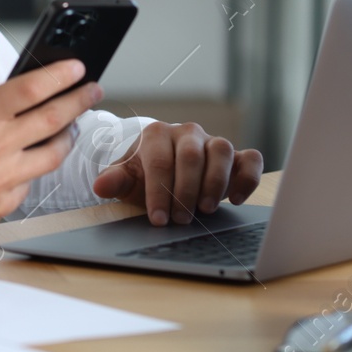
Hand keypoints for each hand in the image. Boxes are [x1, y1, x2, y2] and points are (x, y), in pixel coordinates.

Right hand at [0, 30, 101, 227]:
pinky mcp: (2, 204)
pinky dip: (35, 165)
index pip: (32, 90)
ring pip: (53, 155)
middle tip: (93, 89)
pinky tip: (33, 153)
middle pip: (53, 120)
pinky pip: (32, 181)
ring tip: (71, 122)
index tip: (79, 67)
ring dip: (68, 135)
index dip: (60, 76)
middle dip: (80, 101)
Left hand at [91, 122, 263, 225]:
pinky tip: (236, 199)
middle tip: (181, 219)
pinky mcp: (237, 156)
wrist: (166, 172)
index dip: (159, 191)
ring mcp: (213, 142)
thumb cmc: (146, 176)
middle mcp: (187, 133)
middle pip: (191, 155)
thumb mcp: (128, 180)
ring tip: (206, 210)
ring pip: (222, 151)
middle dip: (186, 190)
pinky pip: (251, 158)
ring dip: (215, 182)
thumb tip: (100, 185)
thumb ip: (115, 181)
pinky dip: (248, 177)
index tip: (157, 218)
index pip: (159, 160)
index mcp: (156, 134)